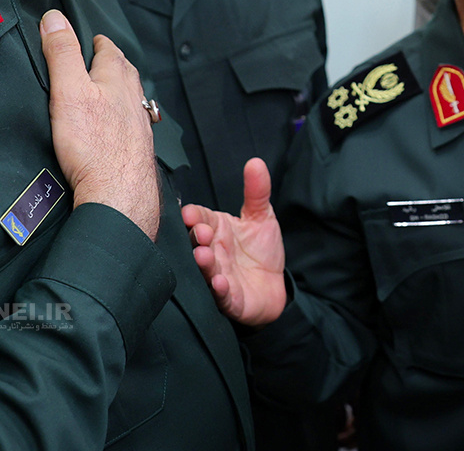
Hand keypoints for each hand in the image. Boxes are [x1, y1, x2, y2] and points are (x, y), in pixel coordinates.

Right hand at [41, 10, 159, 239]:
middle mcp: (133, 99)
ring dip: (120, 91)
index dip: (98, 42)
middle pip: (124, 73)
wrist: (118, 194)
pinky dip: (122, 119)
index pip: (109, 51)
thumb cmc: (94, 145)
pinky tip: (116, 129)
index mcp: (118, 79)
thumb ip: (62, 54)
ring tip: (109, 89)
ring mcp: (138, 126)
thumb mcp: (69, 91)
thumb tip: (54, 18)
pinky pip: (130, 126)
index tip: (93, 38)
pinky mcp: (136, 150)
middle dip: (112, 64)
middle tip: (100, 59)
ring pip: (130, 99)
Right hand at [181, 158, 286, 325]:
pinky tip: (220, 282)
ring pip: (205, 270)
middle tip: (201, 232)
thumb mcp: (262, 217)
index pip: (200, 219)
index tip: (189, 214)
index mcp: (217, 230)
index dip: (194, 216)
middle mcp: (213, 252)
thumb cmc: (261, 251)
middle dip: (196, 237)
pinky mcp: (229, 299)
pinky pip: (221, 296)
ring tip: (203, 255)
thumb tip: (256, 162)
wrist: (274, 287)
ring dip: (204, 263)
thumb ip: (258, 191)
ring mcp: (218, 275)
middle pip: (198, 243)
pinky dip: (218, 290)